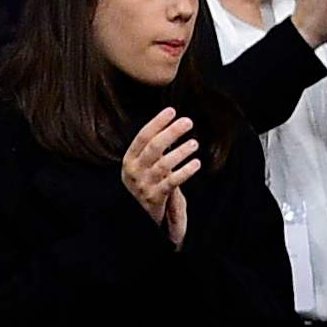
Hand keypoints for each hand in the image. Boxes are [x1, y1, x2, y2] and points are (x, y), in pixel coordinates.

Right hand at [119, 106, 199, 243]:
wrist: (137, 216)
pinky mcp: (155, 197)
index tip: (171, 110)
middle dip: (171, 132)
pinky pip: (172, 182)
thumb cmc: (146, 184)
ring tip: (194, 143)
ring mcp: (143, 184)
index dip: (157, 122)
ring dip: (180, 152)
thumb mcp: (143, 166)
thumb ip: (154, 150)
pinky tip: (196, 164)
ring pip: (163, 164)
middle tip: (188, 122)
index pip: (143, 136)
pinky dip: (185, 171)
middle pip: (154, 147)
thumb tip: (171, 127)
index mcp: (130, 159)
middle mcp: (134, 170)